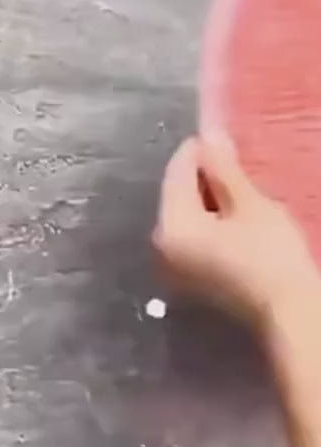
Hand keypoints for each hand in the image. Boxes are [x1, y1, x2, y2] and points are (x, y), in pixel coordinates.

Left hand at [153, 136, 320, 334]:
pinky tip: (232, 214)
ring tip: (236, 184)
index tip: (219, 135)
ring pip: (184, 216)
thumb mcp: (248, 204)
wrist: (286, 310)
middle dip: (201, 175)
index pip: (176, 174)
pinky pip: (191, 236)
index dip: (197, 151)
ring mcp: (173, 265)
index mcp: (170, 227)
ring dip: (206, 197)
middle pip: (176, 195)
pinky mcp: (189, 276)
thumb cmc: (270, 254)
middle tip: (232, 159)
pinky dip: (208, 221)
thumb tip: (208, 137)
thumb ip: (223, 170)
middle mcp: (161, 247)